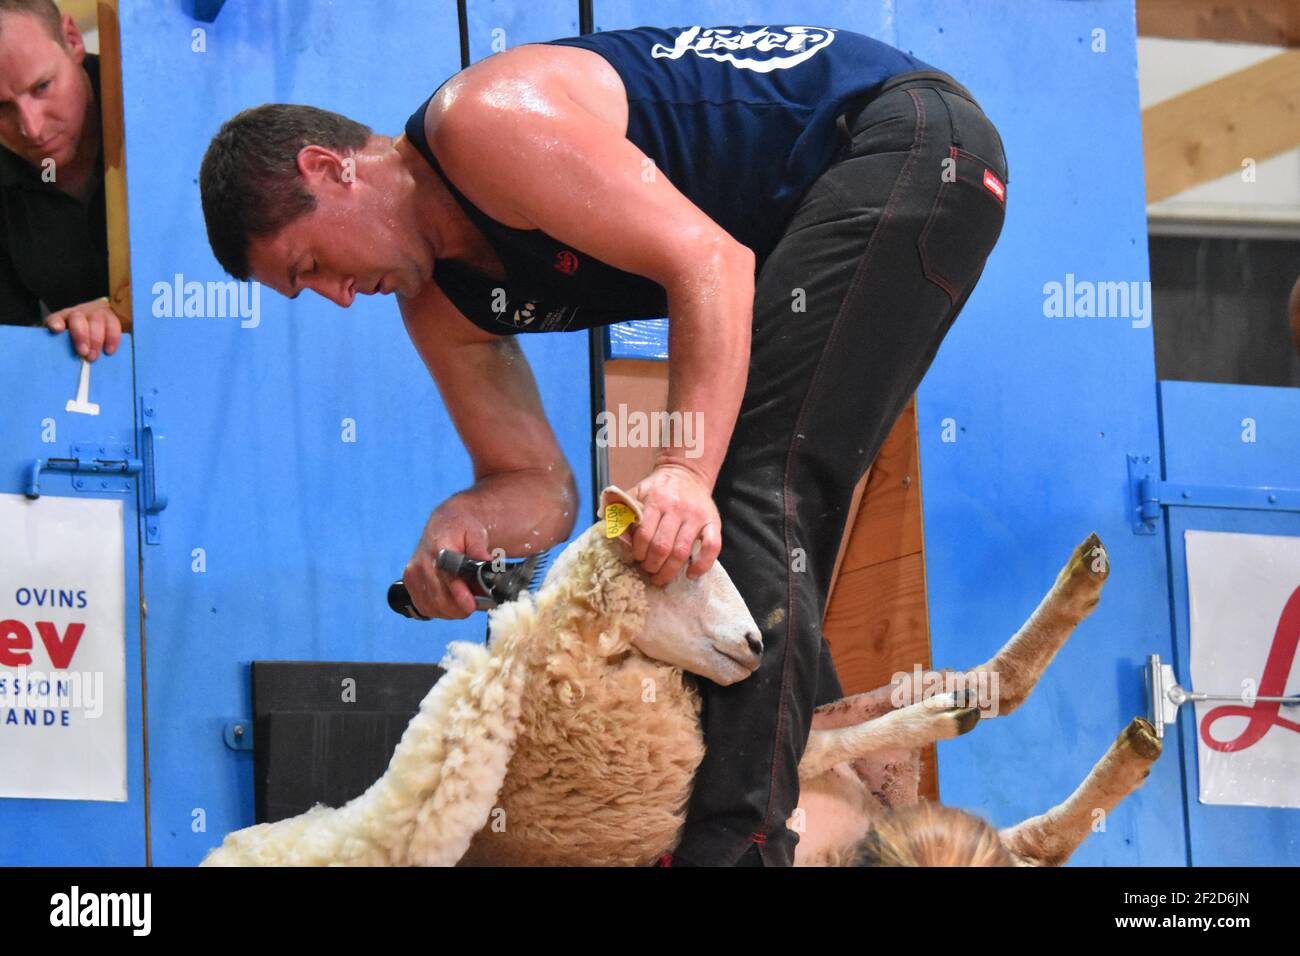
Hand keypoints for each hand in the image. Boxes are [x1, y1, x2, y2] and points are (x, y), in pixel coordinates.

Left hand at [45, 297, 122, 361]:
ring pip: (96, 322)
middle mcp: (78, 314)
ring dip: (96, 340)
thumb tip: (63, 362)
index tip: (57, 330)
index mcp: (63, 319)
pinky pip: (113, 325)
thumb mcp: (68, 340)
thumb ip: (65, 348)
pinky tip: (109, 350)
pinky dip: (112, 339)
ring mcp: (96, 313)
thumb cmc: (81, 336)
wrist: (101, 321)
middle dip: (81, 336)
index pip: (56, 318)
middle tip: (84, 353)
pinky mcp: (111, 317)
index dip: (56, 323)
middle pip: (78, 319)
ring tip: (94, 356)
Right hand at [401, 504, 493, 618]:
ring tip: (464, 604)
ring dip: (451, 612)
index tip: (471, 605)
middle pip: (440, 598)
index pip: (448, 578)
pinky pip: (424, 606)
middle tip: (475, 606)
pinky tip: (450, 604)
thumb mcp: (475, 532)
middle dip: (460, 608)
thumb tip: (488, 563)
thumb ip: (479, 549)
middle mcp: (421, 563)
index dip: (460, 596)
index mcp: (439, 550)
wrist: (442, 524)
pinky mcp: (409, 582)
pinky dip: (439, 611)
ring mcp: (413, 574)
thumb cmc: (460, 529)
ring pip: (432, 606)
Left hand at [625, 463, 721, 585]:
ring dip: (669, 570)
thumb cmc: (659, 488)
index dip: (638, 552)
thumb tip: (608, 526)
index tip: (637, 558)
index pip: (644, 534)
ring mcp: (697, 517)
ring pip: (682, 551)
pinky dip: (702, 565)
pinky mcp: (714, 522)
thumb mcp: (638, 491)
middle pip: (662, 547)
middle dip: (652, 565)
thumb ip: (623, 507)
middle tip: (648, 570)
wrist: (687, 472)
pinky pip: (712, 547)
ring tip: (662, 577)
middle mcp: (678, 508)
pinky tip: (691, 574)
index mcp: (657, 501)